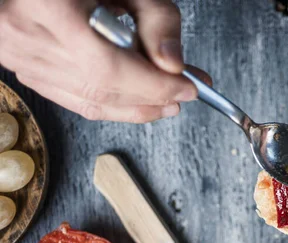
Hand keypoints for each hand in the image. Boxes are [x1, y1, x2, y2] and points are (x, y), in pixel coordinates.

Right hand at [0, 0, 209, 122]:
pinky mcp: (24, 67)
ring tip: (167, 100)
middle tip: (183, 93)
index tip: (187, 88)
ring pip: (88, 100)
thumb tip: (173, 65)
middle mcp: (25, 34)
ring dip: (135, 106)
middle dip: (150, 97)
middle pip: (100, 88)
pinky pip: (73, 100)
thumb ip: (157, 20)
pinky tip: (136, 101)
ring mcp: (19, 55)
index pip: (108, 67)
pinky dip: (111, 105)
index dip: (153, 85)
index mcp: (50, 6)